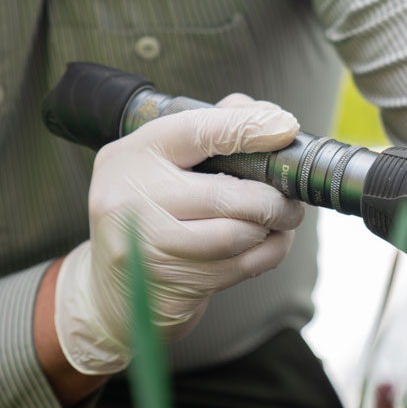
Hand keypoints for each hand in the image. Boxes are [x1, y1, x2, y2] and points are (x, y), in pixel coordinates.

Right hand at [53, 95, 305, 374]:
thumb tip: (269, 117)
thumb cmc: (150, 212)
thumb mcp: (164, 163)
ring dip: (272, 229)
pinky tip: (270, 245)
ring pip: (233, 235)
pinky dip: (266, 255)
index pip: (194, 131)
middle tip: (292, 199)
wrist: (114, 290)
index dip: (245, 128)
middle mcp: (129, 197)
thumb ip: (212, 130)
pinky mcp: (167, 284)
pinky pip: (235, 269)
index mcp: (132, 155)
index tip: (286, 128)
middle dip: (272, 199)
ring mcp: (145, 245)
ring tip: (283, 221)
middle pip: (223, 194)